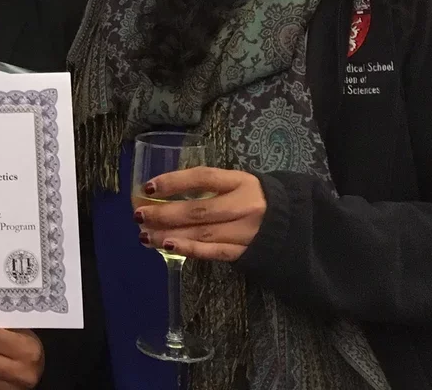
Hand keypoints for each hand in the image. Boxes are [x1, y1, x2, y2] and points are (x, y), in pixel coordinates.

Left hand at [136, 167, 266, 261]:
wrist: (292, 223)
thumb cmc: (254, 197)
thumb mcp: (237, 182)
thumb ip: (208, 184)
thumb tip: (163, 190)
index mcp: (241, 182)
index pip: (203, 178)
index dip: (174, 182)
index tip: (148, 187)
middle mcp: (244, 206)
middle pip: (199, 210)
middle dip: (165, 213)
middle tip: (139, 215)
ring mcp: (245, 231)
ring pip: (202, 233)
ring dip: (169, 235)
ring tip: (145, 234)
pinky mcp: (245, 251)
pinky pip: (213, 252)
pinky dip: (190, 249)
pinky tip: (168, 246)